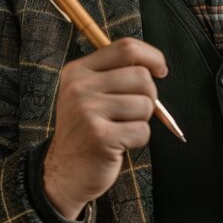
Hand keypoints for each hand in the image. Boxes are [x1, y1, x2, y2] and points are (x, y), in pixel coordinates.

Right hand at [43, 37, 167, 218]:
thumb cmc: (87, 129)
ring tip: (121, 128)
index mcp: (79, 70)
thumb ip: (116, 74)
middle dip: (149, 95)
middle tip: (133, 112)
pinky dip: (138, 139)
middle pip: (141, 76)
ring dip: (142, 120)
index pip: (126, 47)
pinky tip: (119, 144)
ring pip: (145, 104)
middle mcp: (79, 87)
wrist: (62, 174)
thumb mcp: (90, 93)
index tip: (160, 70)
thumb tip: (156, 67)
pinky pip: (142, 130)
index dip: (152, 56)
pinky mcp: (99, 137)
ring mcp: (87, 111)